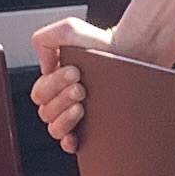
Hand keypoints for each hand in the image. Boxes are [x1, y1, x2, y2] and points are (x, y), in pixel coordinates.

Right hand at [28, 17, 119, 151]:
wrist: (134, 56)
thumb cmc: (104, 45)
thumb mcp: (69, 30)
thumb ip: (44, 40)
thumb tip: (44, 69)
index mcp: (54, 82)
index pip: (40, 92)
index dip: (54, 84)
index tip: (75, 71)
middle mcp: (62, 101)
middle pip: (46, 112)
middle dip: (61, 98)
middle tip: (81, 87)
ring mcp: (75, 117)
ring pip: (54, 129)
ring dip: (64, 118)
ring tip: (83, 105)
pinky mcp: (90, 130)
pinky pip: (69, 144)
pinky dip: (68, 142)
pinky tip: (75, 136)